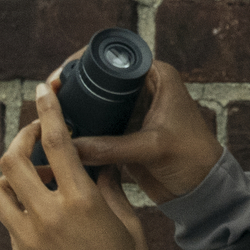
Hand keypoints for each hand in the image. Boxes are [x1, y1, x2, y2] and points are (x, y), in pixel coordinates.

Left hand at [0, 84, 157, 249]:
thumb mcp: (128, 222)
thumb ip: (108, 188)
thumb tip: (99, 164)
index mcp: (81, 201)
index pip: (56, 142)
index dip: (47, 110)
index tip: (43, 91)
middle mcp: (48, 216)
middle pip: (12, 160)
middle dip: (20, 139)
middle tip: (33, 137)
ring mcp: (28, 239)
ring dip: (9, 177)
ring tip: (29, 178)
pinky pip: (9, 223)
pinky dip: (20, 210)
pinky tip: (40, 217)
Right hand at [62, 58, 226, 203]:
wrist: (203, 190)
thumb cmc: (193, 159)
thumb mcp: (152, 149)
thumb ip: (112, 148)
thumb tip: (69, 147)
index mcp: (156, 76)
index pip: (112, 59)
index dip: (82, 64)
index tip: (59, 78)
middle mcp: (143, 88)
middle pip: (98, 79)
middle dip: (72, 88)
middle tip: (46, 99)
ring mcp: (133, 111)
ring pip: (95, 104)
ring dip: (74, 110)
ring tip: (46, 117)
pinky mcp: (126, 133)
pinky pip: (97, 126)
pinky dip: (81, 130)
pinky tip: (59, 136)